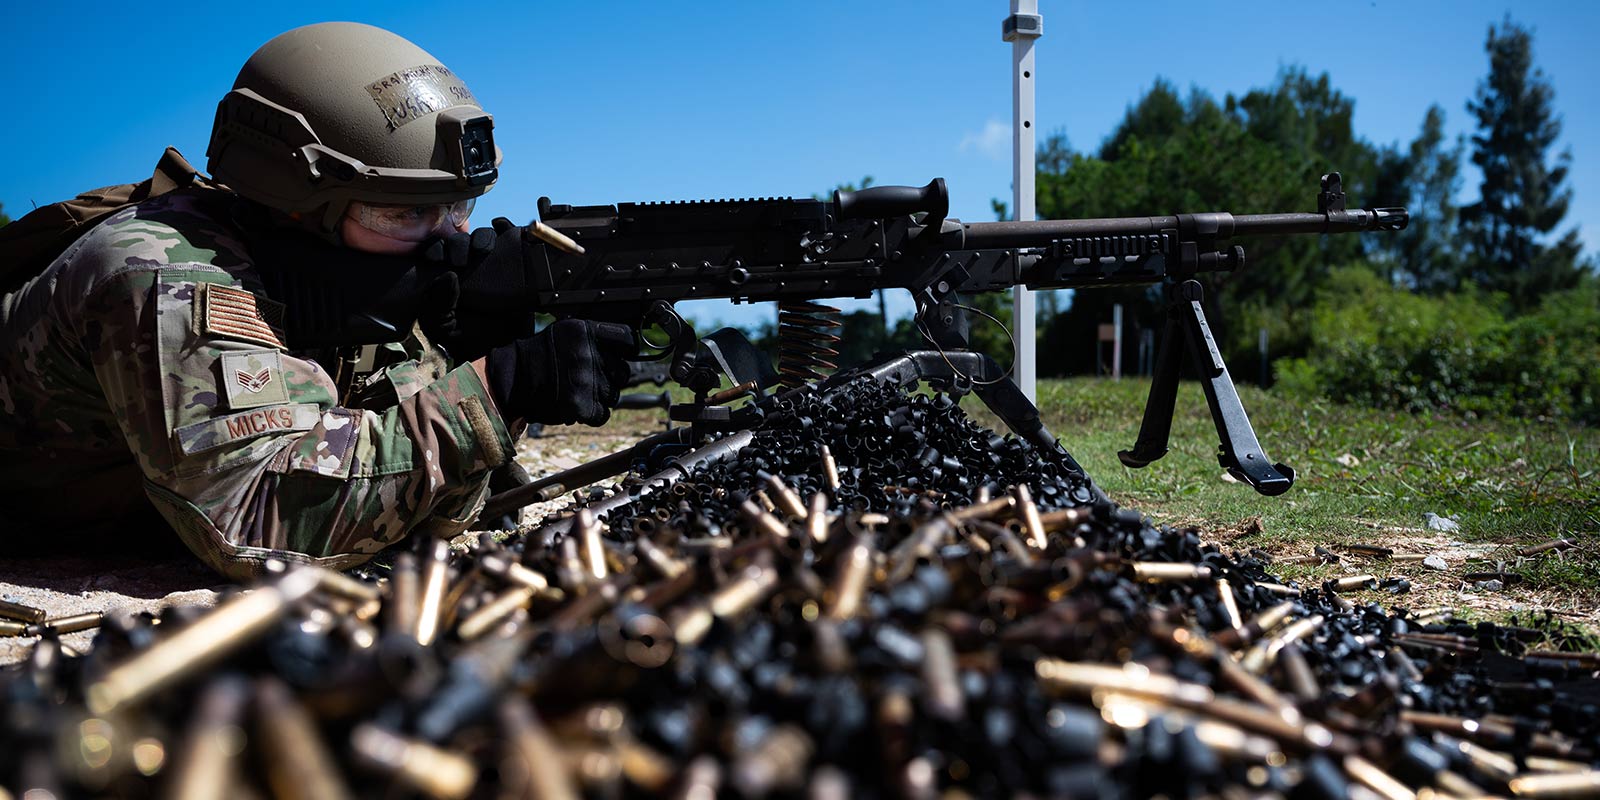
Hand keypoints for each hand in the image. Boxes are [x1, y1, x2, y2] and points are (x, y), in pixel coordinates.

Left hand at [419, 218, 539, 358]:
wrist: (510, 343)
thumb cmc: (474, 336)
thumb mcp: (443, 327)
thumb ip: (436, 305)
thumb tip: (449, 275)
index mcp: (447, 278)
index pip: (437, 252)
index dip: (435, 250)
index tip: (437, 258)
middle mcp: (468, 264)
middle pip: (459, 240)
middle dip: (458, 244)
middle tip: (461, 260)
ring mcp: (491, 259)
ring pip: (483, 235)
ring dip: (481, 238)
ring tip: (482, 251)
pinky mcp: (513, 255)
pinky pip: (508, 232)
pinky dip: (504, 227)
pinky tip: (502, 234)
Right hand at [482, 319, 635, 426]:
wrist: (512, 380)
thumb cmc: (538, 355)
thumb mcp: (566, 332)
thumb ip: (594, 337)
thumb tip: (623, 348)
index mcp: (587, 332)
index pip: (627, 341)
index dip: (627, 351)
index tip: (622, 356)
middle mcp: (589, 355)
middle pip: (623, 372)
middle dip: (611, 378)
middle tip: (591, 379)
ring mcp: (586, 382)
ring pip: (613, 395)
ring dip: (601, 397)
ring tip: (579, 391)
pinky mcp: (582, 406)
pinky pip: (603, 414)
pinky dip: (593, 414)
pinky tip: (578, 405)